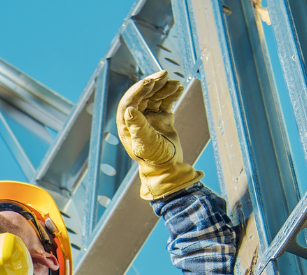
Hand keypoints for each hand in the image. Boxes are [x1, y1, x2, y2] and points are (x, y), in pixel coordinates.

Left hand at [116, 71, 202, 200]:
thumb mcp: (146, 143)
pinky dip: (172, 94)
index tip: (150, 81)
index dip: (139, 90)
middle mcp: (137, 119)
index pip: (129, 101)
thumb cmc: (155, 159)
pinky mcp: (162, 118)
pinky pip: (166, 102)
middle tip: (164, 74)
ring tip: (175, 83)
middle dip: (153, 84)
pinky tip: (179, 88)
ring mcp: (150, 118)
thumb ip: (138, 126)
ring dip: (164, 88)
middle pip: (142, 96)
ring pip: (155, 97)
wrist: (169, 168)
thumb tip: (129, 109)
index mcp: (127, 125)